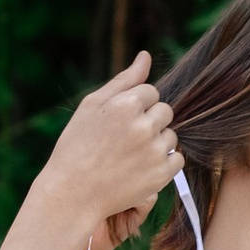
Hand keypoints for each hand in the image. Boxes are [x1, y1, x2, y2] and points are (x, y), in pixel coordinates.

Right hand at [42, 53, 181, 244]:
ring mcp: (154, 151)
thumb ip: (123, 80)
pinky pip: (176, 159)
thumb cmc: (77, 146)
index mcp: (124, 105)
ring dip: (156, 142)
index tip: (117, 123)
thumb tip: (146, 56)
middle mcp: (142, 126)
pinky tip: (139, 168)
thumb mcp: (91, 106)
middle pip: (165, 111)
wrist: (72, 193)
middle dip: (149, 122)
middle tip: (124, 140)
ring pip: (171, 136)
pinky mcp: (161, 175)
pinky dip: (162, 163)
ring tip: (129, 156)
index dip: (134, 107)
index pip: (151, 92)